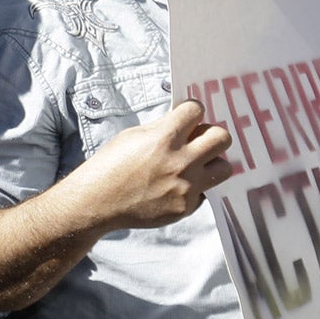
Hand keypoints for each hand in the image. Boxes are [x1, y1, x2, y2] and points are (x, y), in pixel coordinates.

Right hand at [68, 99, 232, 229]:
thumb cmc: (109, 166)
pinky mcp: (185, 207)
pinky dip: (192, 189)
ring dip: (210, 163)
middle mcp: (180, 162)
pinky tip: (171, 189)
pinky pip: (203, 192)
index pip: (197, 110)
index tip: (187, 118)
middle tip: (198, 141)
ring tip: (192, 166)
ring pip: (224, 168)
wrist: (96, 202)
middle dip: (211, 135)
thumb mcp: (132, 137)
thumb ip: (162, 129)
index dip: (192, 112)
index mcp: (163, 138)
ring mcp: (185, 187)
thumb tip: (185, 124)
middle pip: (222, 138)